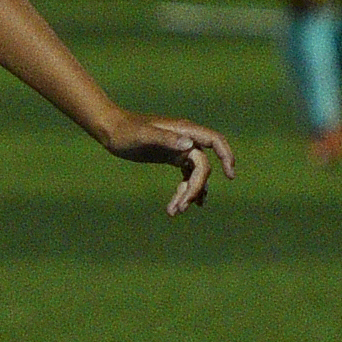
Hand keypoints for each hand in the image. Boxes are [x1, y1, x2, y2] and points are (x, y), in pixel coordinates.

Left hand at [99, 111, 235, 215]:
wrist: (111, 130)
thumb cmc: (126, 130)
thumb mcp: (144, 135)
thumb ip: (166, 139)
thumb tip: (190, 146)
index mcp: (184, 130)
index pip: (215, 141)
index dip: (226, 156)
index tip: (230, 175)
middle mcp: (186, 140)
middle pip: (202, 167)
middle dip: (195, 188)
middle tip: (183, 206)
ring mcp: (180, 149)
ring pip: (195, 175)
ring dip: (189, 193)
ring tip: (176, 211)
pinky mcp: (171, 157)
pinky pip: (186, 176)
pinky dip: (184, 190)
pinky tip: (177, 206)